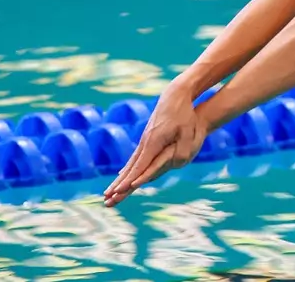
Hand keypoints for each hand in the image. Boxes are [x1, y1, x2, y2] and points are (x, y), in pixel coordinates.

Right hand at [103, 86, 208, 206]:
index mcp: (153, 142)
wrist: (175, 95)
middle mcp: (145, 143)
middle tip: (106, 199)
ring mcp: (144, 141)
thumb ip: (183, 148)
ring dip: (119, 179)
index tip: (118, 192)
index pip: (140, 166)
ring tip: (109, 192)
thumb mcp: (188, 131)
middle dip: (118, 185)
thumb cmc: (183, 114)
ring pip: (130, 164)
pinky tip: (122, 175)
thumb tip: (179, 164)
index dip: (129, 180)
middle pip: (130, 168)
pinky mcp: (147, 138)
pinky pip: (135, 158)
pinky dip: (127, 169)